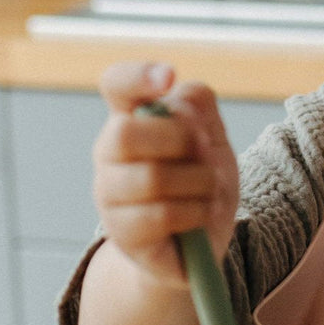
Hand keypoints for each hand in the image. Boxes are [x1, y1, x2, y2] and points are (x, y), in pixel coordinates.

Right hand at [91, 61, 240, 286]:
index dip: (138, 76)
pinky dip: (197, 213)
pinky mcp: (123, 234)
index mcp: (132, 119)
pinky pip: (163, 215)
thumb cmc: (201, 186)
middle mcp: (110, 153)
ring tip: (210, 191)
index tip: (168, 77)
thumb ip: (199, 109)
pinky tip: (203, 216)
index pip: (117, 84)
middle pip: (127, 133)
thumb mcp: (213, 141)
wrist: (201, 248)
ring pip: (152, 177)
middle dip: (181, 141)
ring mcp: (110, 195)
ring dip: (199, 182)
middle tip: (205, 154)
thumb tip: (175, 99)